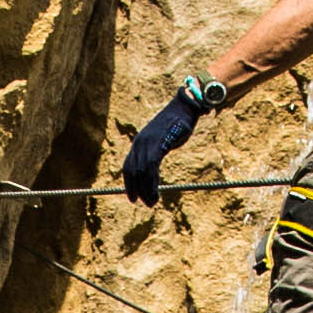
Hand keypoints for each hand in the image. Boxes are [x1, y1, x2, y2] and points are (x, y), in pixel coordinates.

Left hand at [119, 79, 213, 200]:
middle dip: (137, 190)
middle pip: (132, 171)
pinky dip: (152, 181)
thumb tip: (152, 171)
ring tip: (152, 202)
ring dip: (146, 189)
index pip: (128, 167)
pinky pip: (151, 166)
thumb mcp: (161, 140)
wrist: (184, 109)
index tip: (133, 198)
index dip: (129, 184)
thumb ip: (155, 153)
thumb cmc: (176, 126)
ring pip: (141, 171)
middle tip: (146, 203)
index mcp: (138, 143)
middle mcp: (139, 143)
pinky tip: (156, 191)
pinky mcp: (159, 143)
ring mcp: (148, 142)